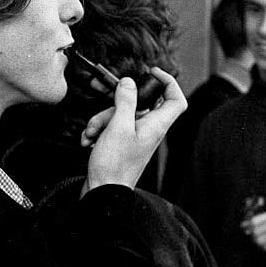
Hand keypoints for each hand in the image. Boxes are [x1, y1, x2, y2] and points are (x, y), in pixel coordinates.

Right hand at [82, 67, 185, 193]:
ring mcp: (134, 138)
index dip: (168, 82)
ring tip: (93, 133)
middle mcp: (148, 131)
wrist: (102, 193)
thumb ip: (126, 101)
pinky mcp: (121, 145)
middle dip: (116, 105)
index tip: (152, 73)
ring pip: (120, 115)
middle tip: (106, 111)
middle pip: (138, 105)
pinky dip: (98, 131)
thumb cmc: (114, 167)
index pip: (175, 99)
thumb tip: (129, 83)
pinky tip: (90, 140)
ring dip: (101, 120)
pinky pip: (111, 128)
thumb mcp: (118, 127)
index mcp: (156, 126)